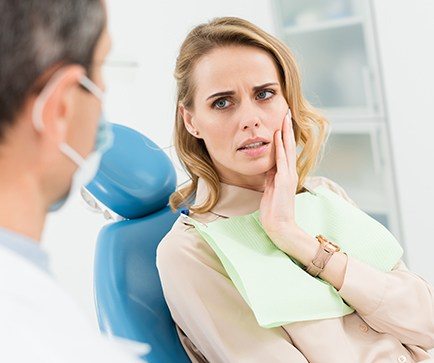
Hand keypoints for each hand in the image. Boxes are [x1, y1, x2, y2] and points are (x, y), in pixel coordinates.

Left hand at [259, 108, 298, 251]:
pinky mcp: (284, 182)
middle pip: (289, 146)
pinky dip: (280, 148)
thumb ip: (270, 176)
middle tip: (286, 112)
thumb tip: (267, 166)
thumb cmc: (274, 210)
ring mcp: (288, 176)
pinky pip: (281, 161)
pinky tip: (277, 137)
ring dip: (285, 134)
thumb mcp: (270, 189)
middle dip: (287, 129)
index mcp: (285, 174)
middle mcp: (289, 172)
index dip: (283, 136)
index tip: (281, 121)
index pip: (285, 150)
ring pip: (287, 150)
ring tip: (284, 118)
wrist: (280, 226)